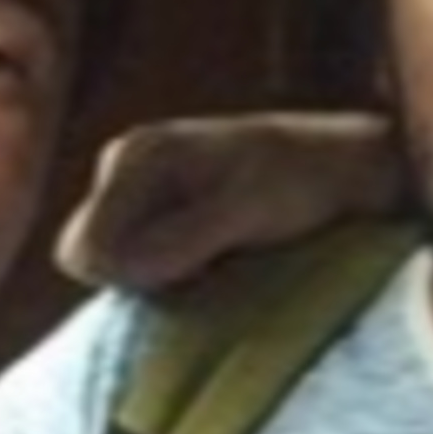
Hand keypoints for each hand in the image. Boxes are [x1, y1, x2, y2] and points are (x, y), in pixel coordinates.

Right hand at [53, 112, 402, 290]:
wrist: (348, 168)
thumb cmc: (305, 182)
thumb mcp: (247, 211)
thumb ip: (181, 238)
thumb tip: (117, 270)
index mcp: (136, 156)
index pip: (84, 250)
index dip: (127, 278)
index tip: (192, 271)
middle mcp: (125, 166)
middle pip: (88, 258)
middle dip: (139, 276)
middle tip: (209, 265)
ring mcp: (140, 189)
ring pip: (112, 265)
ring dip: (160, 276)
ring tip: (221, 256)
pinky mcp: (158, 210)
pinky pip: (135, 261)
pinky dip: (173, 271)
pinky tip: (218, 256)